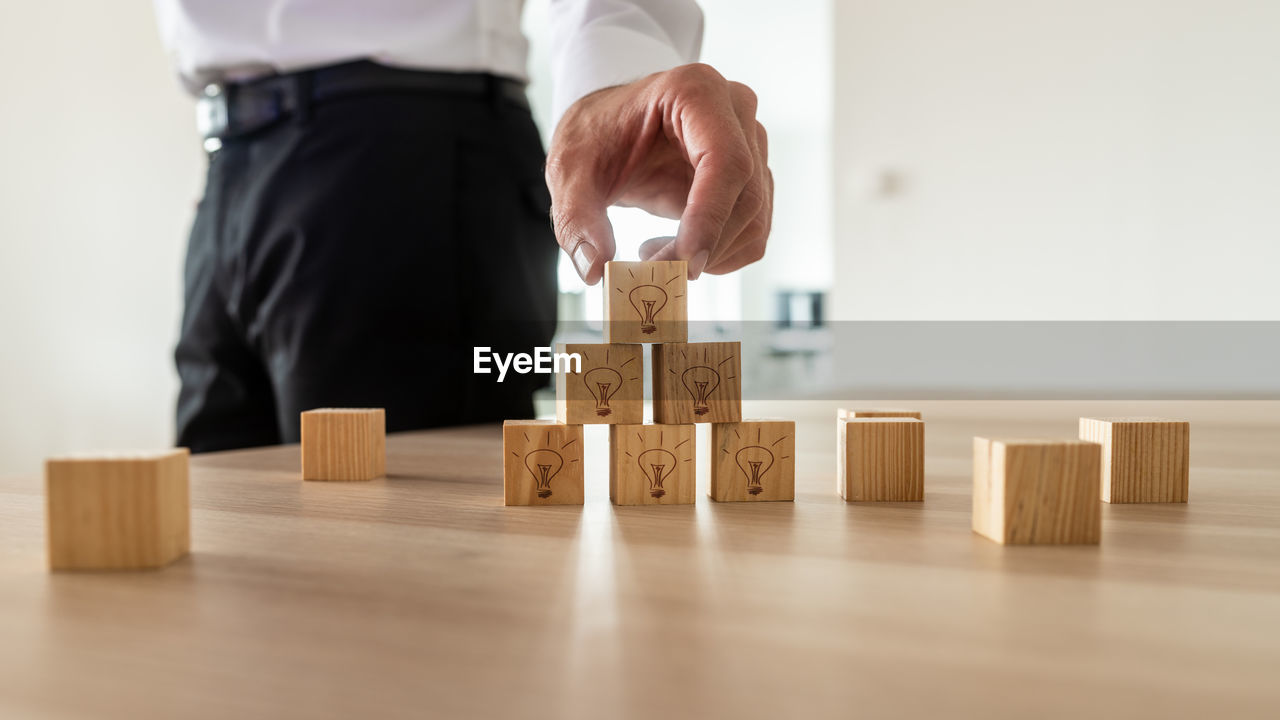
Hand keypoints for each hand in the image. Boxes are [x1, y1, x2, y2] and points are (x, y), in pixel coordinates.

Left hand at [545, 63, 772, 284]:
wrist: (609, 127)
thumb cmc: (595, 136)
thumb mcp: (570, 172)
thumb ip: (577, 218)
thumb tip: (596, 268)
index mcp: (695, 92)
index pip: (725, 161)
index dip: (710, 217)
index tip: (685, 262)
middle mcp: (735, 110)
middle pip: (746, 195)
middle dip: (705, 246)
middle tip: (654, 269)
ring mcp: (751, 142)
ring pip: (754, 219)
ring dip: (711, 255)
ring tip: (656, 254)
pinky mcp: (753, 176)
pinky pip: (753, 230)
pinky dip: (721, 255)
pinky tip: (679, 248)